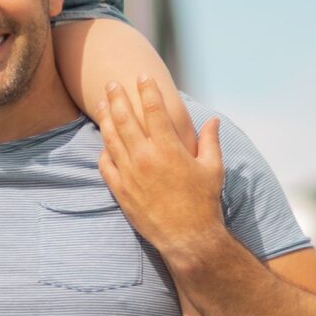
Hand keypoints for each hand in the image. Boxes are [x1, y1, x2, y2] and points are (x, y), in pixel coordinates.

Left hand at [96, 78, 225, 269]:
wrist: (188, 238)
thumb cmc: (204, 202)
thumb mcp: (213, 168)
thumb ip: (211, 141)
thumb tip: (213, 120)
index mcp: (168, 148)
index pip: (153, 109)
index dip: (147, 90)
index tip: (142, 76)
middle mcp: (145, 157)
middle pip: (125, 118)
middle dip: (117, 97)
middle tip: (111, 83)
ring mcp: (130, 174)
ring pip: (111, 139)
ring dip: (106, 118)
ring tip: (102, 104)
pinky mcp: (121, 191)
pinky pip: (106, 165)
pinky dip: (104, 151)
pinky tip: (103, 142)